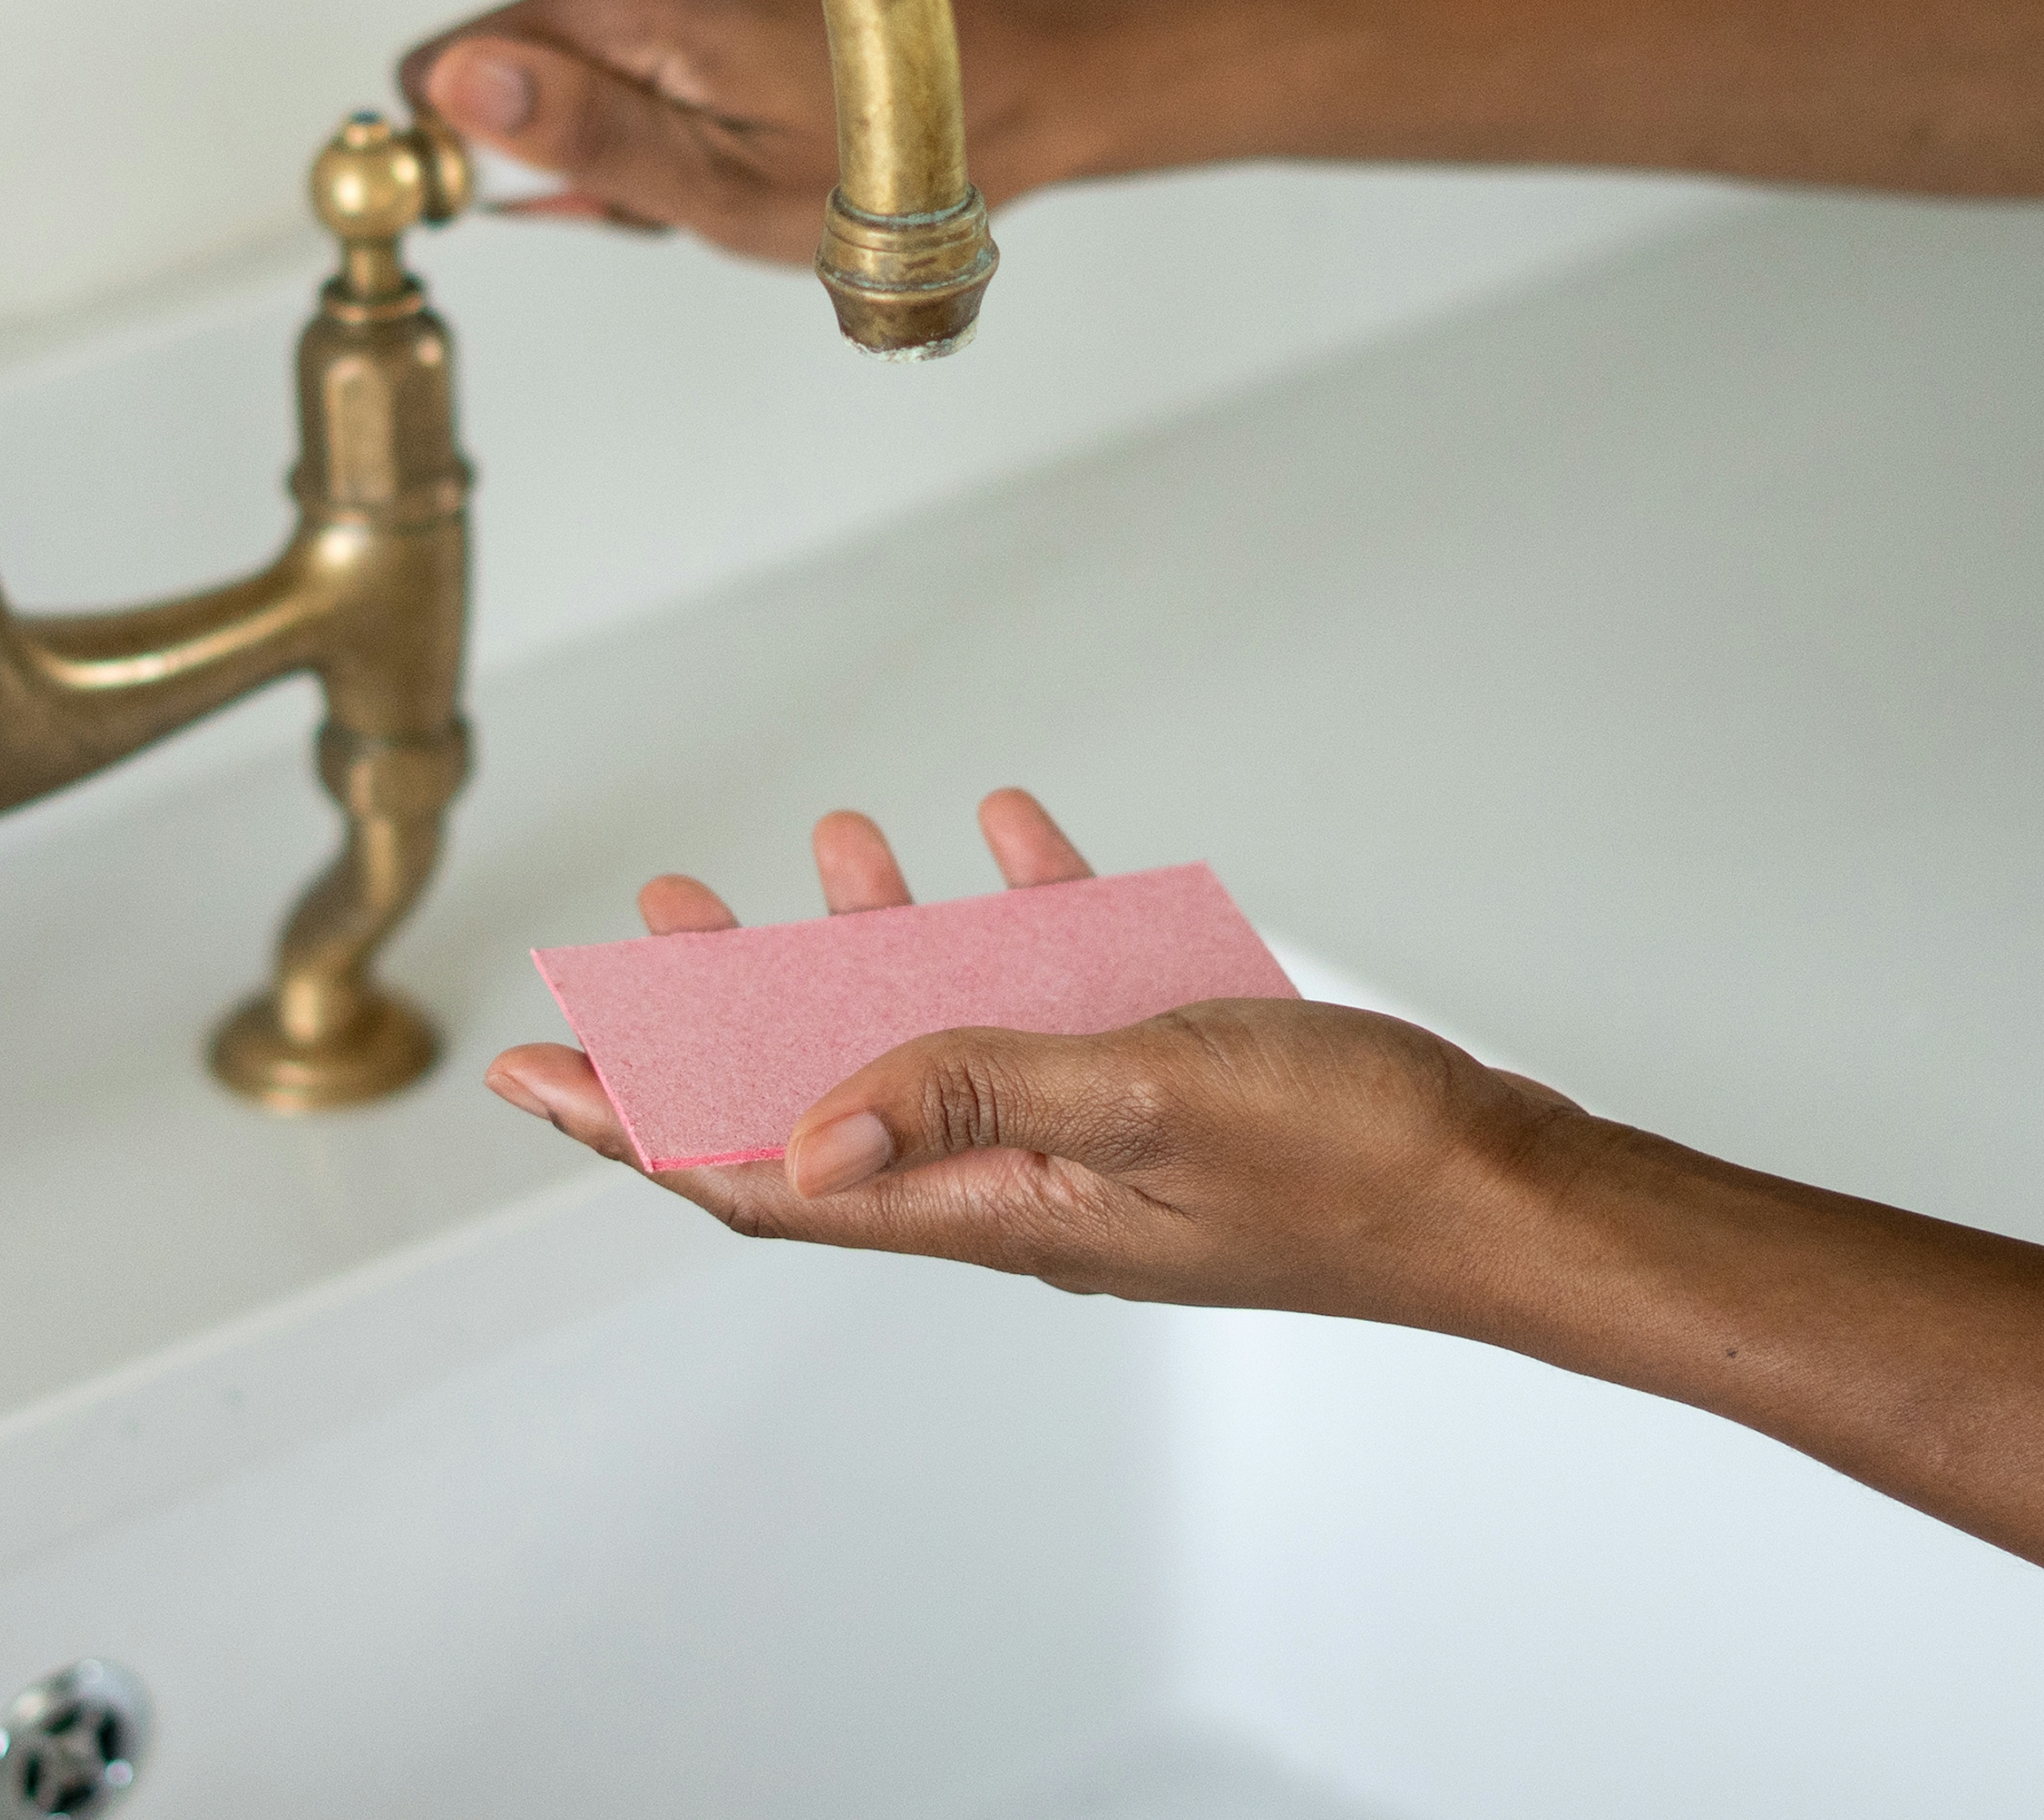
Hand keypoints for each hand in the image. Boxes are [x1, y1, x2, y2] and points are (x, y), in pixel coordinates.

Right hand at [397, 0, 1081, 263]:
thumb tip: (452, 84)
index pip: (449, 70)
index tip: (588, 194)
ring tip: (730, 150)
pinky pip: (618, 36)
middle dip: (580, 147)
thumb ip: (577, 138)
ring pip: (567, 61)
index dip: (493, 155)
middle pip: (514, 71)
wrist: (996, 82)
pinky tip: (737, 116)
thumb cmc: (879, 157)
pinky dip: (661, 92)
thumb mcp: (717, 189)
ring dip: (628, 127)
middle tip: (690, 181)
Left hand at [484, 788, 1591, 1330]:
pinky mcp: (1165, 1078)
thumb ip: (972, 1095)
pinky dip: (1020, 913)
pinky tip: (1004, 837)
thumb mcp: (1144, 1100)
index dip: (638, 1121)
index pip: (767, 1177)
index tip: (536, 1070)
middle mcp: (1022, 1175)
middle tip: (656, 923)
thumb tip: (798, 1136)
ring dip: (872, 943)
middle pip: (827, 1094)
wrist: (1506, 1184)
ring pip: (941, 1029)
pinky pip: (1062, 989)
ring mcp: (1094, 1126)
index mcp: (995, 1206)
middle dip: (726, 1012)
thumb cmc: (1350, 1166)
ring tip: (834, 847)